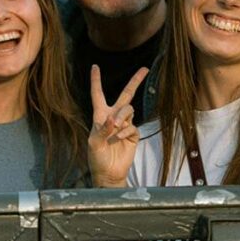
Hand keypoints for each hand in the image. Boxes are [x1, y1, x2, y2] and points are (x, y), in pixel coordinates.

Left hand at [87, 65, 147, 187]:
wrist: (109, 173)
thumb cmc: (97, 158)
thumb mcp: (94, 144)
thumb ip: (102, 130)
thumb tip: (113, 119)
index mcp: (100, 116)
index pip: (98, 94)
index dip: (96, 81)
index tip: (95, 67)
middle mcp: (113, 117)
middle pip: (126, 95)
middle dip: (135, 81)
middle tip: (145, 69)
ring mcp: (125, 125)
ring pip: (129, 110)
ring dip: (123, 116)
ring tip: (116, 128)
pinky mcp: (133, 135)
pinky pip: (133, 126)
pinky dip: (126, 131)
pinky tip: (120, 139)